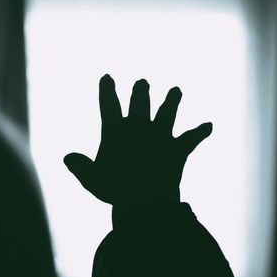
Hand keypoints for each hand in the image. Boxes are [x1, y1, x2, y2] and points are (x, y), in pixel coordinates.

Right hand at [64, 75, 211, 213]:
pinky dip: (200, 132)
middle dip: (141, 92)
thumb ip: (80, 167)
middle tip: (143, 82)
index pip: (109, 104)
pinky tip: (209, 126)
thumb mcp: (91, 179)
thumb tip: (67, 157)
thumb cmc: (114, 190)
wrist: (146, 200)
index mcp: (116, 131)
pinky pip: (191, 138)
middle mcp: (139, 127)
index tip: (107, 77)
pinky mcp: (178, 149)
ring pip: (167, 112)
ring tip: (177, 91)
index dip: (107, 90)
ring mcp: (160, 136)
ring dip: (172, 100)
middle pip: (140, 103)